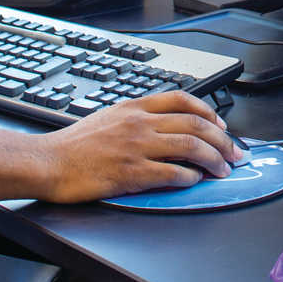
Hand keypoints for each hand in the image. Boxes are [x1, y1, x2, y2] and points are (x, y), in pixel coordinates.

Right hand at [39, 91, 245, 203]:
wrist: (47, 162)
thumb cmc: (73, 146)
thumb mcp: (107, 118)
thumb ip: (136, 119)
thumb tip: (163, 128)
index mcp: (134, 108)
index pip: (182, 100)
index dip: (209, 112)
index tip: (221, 125)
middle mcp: (139, 123)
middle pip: (194, 124)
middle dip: (222, 139)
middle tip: (235, 153)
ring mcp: (136, 147)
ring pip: (190, 146)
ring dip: (214, 159)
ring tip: (224, 170)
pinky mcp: (131, 172)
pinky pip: (171, 172)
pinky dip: (190, 177)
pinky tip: (196, 181)